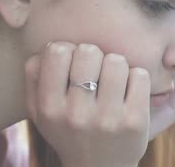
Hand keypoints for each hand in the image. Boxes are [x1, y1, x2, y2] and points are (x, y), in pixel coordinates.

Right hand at [25, 42, 149, 166]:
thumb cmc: (68, 129)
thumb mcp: (39, 110)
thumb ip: (34, 76)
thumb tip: (48, 46)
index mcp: (50, 108)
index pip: (57, 52)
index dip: (67, 49)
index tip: (72, 62)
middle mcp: (76, 115)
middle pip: (89, 51)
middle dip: (94, 55)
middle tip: (95, 70)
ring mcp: (108, 119)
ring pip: (116, 61)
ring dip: (116, 65)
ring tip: (112, 80)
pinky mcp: (136, 122)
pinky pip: (140, 75)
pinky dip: (136, 78)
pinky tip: (128, 91)